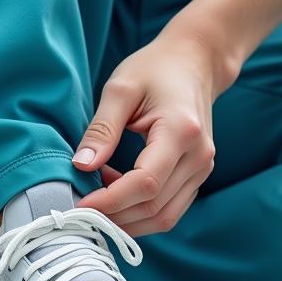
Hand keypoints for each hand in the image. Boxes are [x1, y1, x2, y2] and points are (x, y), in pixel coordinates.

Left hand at [72, 32, 219, 236]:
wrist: (193, 63)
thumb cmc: (155, 69)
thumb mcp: (121, 89)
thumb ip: (101, 129)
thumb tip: (81, 166)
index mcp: (181, 131)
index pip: (145, 183)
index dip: (110, 201)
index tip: (79, 203)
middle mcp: (199, 156)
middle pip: (154, 206)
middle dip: (114, 215)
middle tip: (79, 205)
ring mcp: (203, 169)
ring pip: (164, 216)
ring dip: (127, 217)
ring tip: (97, 195)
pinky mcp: (198, 175)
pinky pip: (170, 209)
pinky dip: (140, 210)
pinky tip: (117, 190)